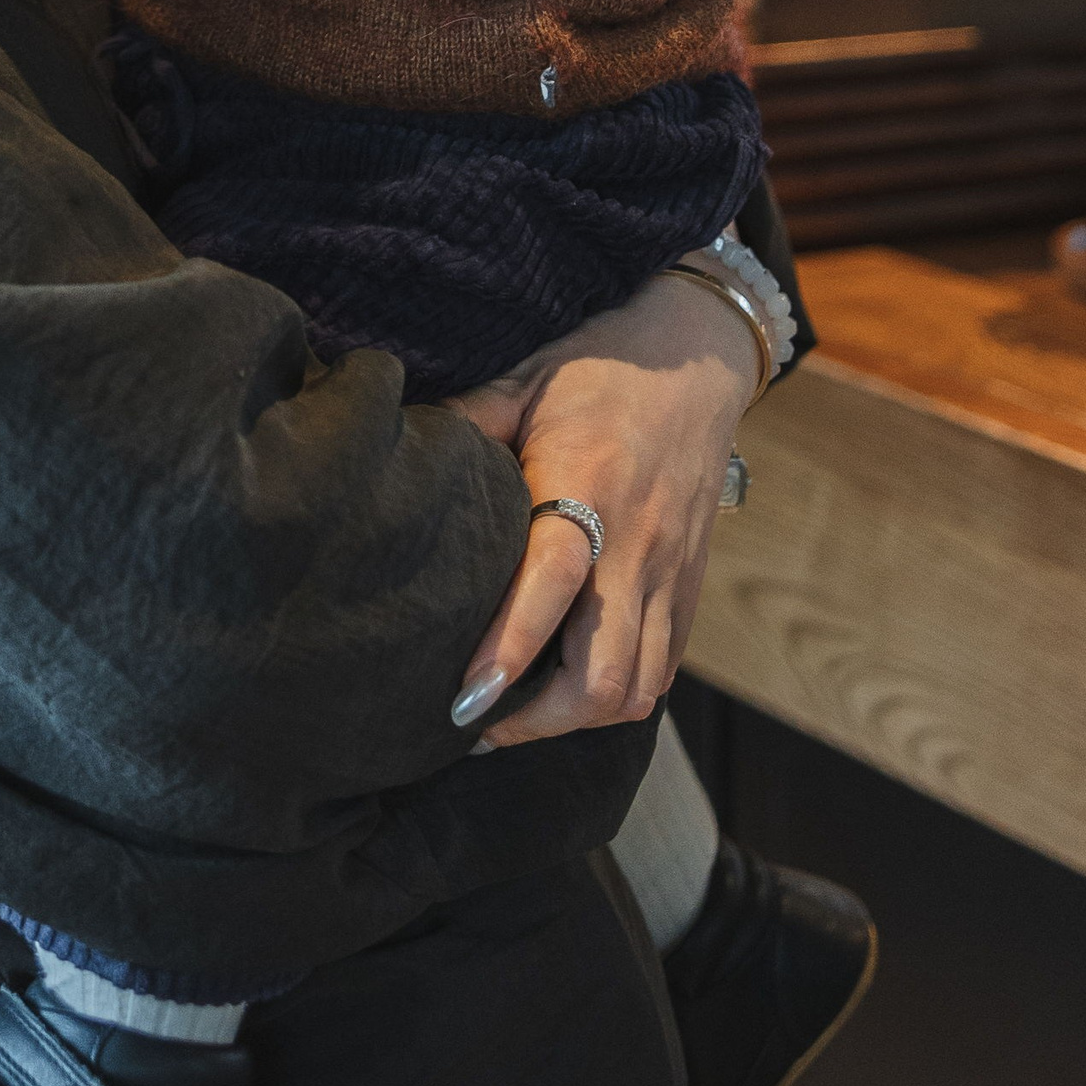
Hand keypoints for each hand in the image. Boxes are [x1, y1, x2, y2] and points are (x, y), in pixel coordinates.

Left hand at [451, 274, 756, 749]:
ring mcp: (670, 573)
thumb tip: (393, 450)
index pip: (551, 587)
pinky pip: (661, 670)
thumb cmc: (596, 371)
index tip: (464, 699)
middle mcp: (635, 545)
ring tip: (518, 716)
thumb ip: (464, 424)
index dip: (508, 652)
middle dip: (541, 719)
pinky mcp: (689, 586)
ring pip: (638, 688)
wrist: (692, 361)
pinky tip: (570, 689)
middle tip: (479, 724)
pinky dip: (618, 696)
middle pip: (605, 674)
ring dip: (578, 719)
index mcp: (587, 489)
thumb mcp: (521, 383)